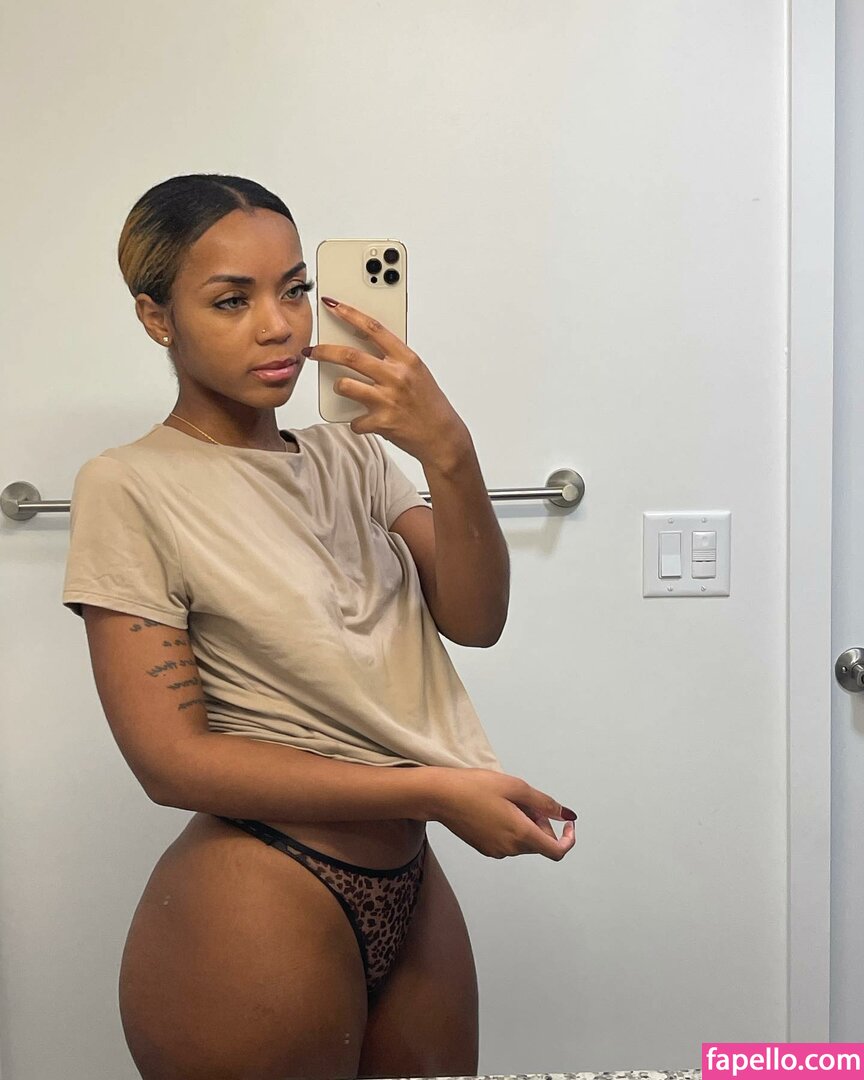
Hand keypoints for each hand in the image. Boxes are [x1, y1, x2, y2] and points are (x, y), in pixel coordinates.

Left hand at [303, 298, 470, 469]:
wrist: (442, 437)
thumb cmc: (429, 403)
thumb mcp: (415, 372)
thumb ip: (392, 358)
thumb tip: (360, 342)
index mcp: (407, 359)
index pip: (373, 328)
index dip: (349, 314)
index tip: (332, 305)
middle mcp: (397, 376)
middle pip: (350, 356)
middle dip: (324, 351)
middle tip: (312, 351)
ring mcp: (388, 400)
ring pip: (344, 385)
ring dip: (339, 386)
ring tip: (345, 389)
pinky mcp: (381, 422)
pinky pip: (354, 420)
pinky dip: (356, 421)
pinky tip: (366, 420)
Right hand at [428, 767, 577, 861]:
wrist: (440, 796)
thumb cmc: (475, 787)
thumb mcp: (516, 787)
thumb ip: (545, 803)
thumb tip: (566, 815)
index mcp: (521, 835)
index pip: (556, 851)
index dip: (568, 838)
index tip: (566, 823)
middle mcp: (510, 849)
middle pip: (539, 843)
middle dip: (541, 822)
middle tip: (526, 799)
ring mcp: (496, 851)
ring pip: (523, 841)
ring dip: (526, 824)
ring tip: (508, 800)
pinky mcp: (484, 848)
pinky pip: (508, 841)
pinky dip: (512, 827)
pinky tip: (496, 808)